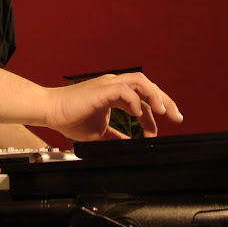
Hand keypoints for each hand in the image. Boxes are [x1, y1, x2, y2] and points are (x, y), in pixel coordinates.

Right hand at [44, 72, 181, 141]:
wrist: (51, 111)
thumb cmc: (70, 118)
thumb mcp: (99, 132)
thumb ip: (115, 135)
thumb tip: (128, 144)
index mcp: (114, 92)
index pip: (142, 98)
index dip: (153, 115)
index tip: (157, 132)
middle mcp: (113, 85)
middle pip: (147, 86)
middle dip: (165, 101)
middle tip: (176, 117)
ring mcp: (108, 84)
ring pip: (140, 82)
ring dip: (154, 96)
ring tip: (164, 112)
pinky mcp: (101, 89)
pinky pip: (124, 90)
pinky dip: (135, 101)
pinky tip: (138, 114)